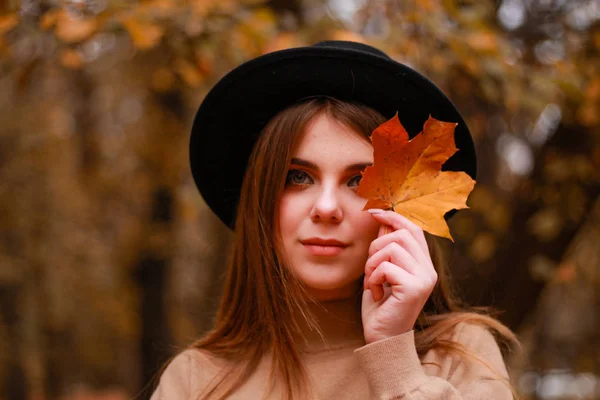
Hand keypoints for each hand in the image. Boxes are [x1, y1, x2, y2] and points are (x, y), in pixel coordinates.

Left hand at [361, 209, 437, 343]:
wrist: (382, 338)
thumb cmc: (380, 306)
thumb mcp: (380, 271)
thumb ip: (385, 248)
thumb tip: (382, 220)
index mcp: (423, 264)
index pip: (413, 229)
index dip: (393, 217)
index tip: (373, 213)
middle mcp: (428, 270)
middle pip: (402, 233)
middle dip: (376, 246)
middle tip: (370, 269)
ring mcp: (424, 279)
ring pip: (392, 247)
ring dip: (372, 263)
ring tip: (372, 282)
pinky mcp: (414, 288)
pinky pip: (386, 267)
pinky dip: (373, 278)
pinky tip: (376, 293)